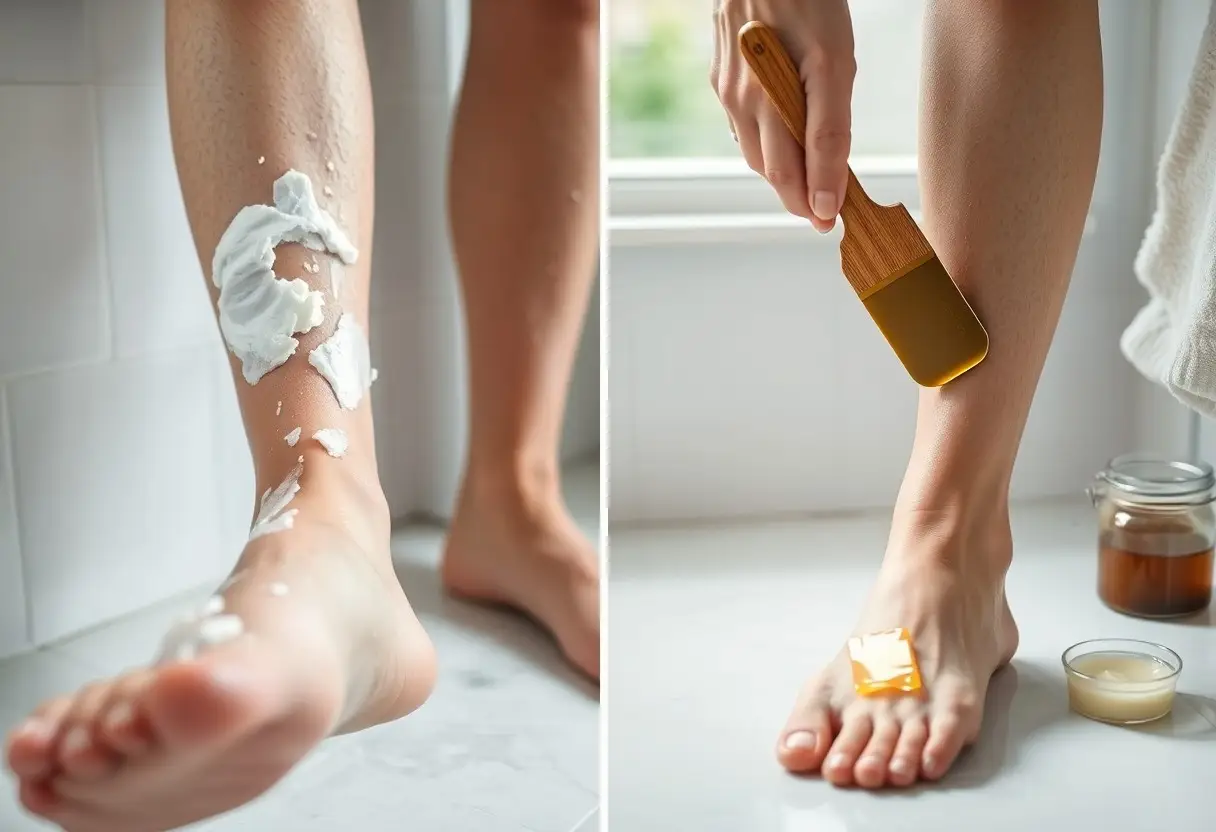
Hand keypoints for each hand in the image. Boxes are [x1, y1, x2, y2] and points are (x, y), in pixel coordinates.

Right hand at [711, 0, 855, 231]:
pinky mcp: (720, 75)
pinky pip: (742, 122)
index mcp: (767, 105)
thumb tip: (827, 195)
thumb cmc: (809, 1)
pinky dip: (765, 137)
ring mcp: (726, 89)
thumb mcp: (835, 65)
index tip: (829, 223)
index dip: (812, 204)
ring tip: (809, 176)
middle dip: (797, 193)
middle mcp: (739, 103)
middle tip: (823, 209)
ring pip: (753, 149)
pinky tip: (781, 132)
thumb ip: (831, 134)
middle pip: (769, 169)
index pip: (790, 175)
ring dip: (781, 168)